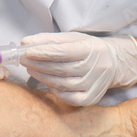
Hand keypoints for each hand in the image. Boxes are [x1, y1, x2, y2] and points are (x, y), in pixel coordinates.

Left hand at [21, 31, 136, 104]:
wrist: (113, 64)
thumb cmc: (87, 49)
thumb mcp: (72, 38)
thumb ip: (48, 39)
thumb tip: (25, 42)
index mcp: (90, 49)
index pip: (64, 51)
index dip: (44, 52)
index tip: (27, 51)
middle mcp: (95, 68)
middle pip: (61, 68)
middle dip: (39, 64)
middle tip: (23, 60)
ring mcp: (94, 85)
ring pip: (63, 84)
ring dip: (43, 77)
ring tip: (31, 68)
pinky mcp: (91, 98)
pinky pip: (68, 98)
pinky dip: (55, 90)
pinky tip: (46, 82)